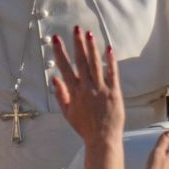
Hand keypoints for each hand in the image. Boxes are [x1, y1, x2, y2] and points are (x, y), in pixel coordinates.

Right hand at [51, 27, 124, 146]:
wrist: (102, 139)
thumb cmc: (84, 128)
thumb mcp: (67, 113)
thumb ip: (61, 95)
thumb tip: (54, 78)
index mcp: (74, 92)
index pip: (65, 68)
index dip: (60, 52)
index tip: (56, 40)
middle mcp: (87, 88)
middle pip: (81, 61)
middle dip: (77, 44)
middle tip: (75, 29)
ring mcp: (101, 89)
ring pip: (95, 64)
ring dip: (92, 48)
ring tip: (89, 34)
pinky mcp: (114, 92)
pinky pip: (112, 74)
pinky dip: (110, 61)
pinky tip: (109, 49)